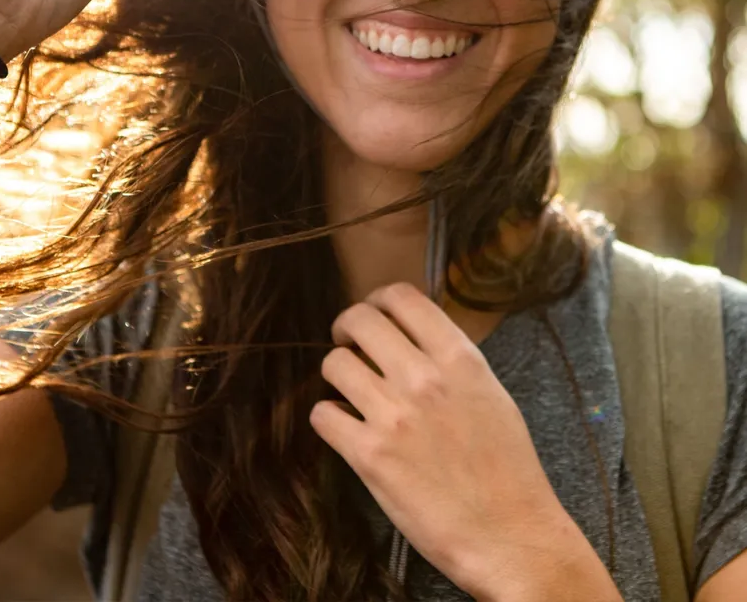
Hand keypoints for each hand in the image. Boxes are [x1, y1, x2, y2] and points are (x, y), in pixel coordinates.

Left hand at [309, 282, 614, 600]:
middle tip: (347, 343)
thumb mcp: (491, 394)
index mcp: (460, 359)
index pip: (402, 297)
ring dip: (336, 374)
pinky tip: (344, 427)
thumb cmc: (508, 469)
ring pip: (334, 364)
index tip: (373, 313)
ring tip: (348, 389)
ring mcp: (394, 416)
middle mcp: (424, 378)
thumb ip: (451, 360)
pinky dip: (328, 418)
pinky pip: (323, 415)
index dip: (378, 299)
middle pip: (360, 319)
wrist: (511, 536)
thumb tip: (411, 337)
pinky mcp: (369, 456)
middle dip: (346, 326)